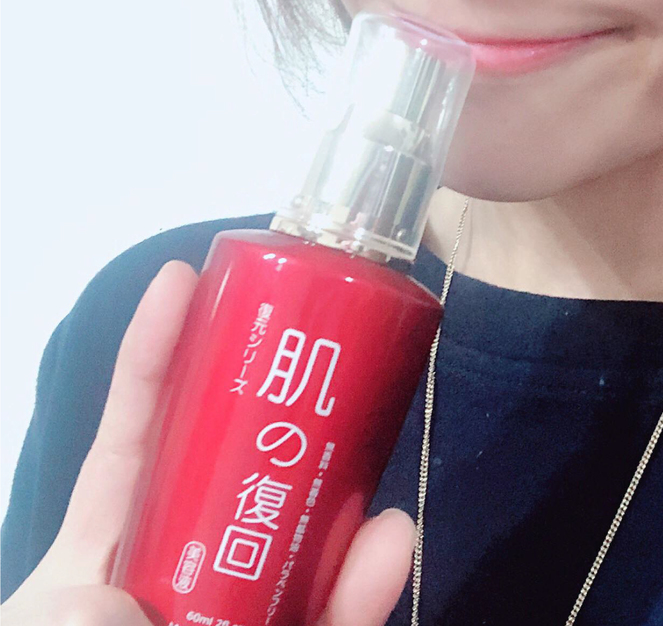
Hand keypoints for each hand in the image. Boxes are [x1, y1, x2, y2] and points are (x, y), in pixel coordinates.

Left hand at [0, 261, 415, 625]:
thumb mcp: (63, 618)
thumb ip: (95, 589)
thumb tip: (167, 557)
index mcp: (93, 568)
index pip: (130, 441)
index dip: (154, 357)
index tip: (187, 278)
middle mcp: (170, 587)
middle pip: (227, 478)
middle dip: (275, 411)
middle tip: (322, 348)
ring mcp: (239, 616)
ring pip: (295, 557)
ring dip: (342, 505)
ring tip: (377, 441)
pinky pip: (325, 622)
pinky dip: (358, 596)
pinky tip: (392, 549)